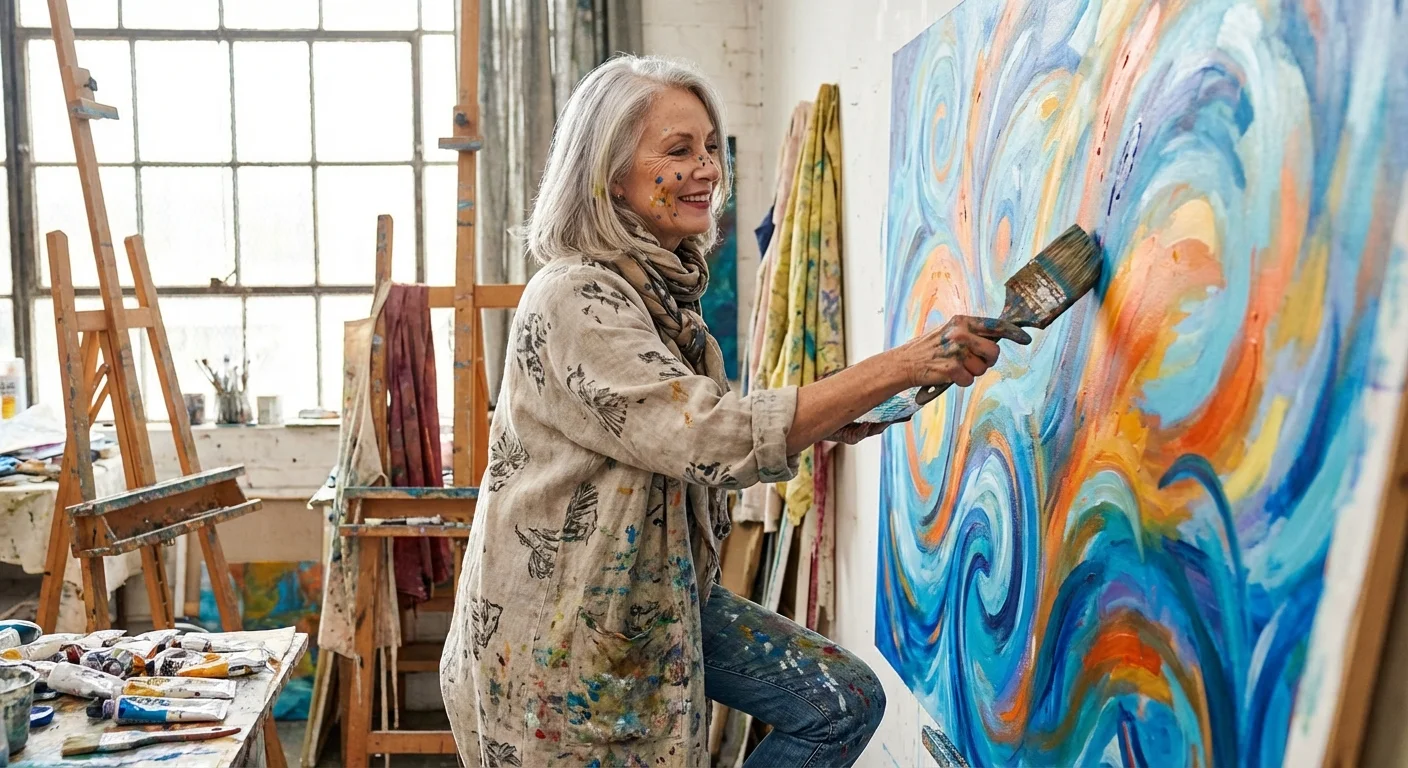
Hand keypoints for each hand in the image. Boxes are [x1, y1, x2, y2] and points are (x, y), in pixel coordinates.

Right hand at [896, 315, 1031, 388]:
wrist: (904, 363)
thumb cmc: (929, 349)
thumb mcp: (949, 332)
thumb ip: (971, 333)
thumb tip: (996, 340)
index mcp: (962, 321)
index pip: (995, 325)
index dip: (1013, 333)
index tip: (1025, 339)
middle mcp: (960, 334)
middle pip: (993, 351)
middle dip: (987, 360)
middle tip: (972, 361)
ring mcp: (956, 351)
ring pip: (982, 369)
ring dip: (971, 372)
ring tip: (954, 367)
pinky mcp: (952, 369)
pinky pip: (969, 380)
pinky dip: (960, 381)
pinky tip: (948, 375)